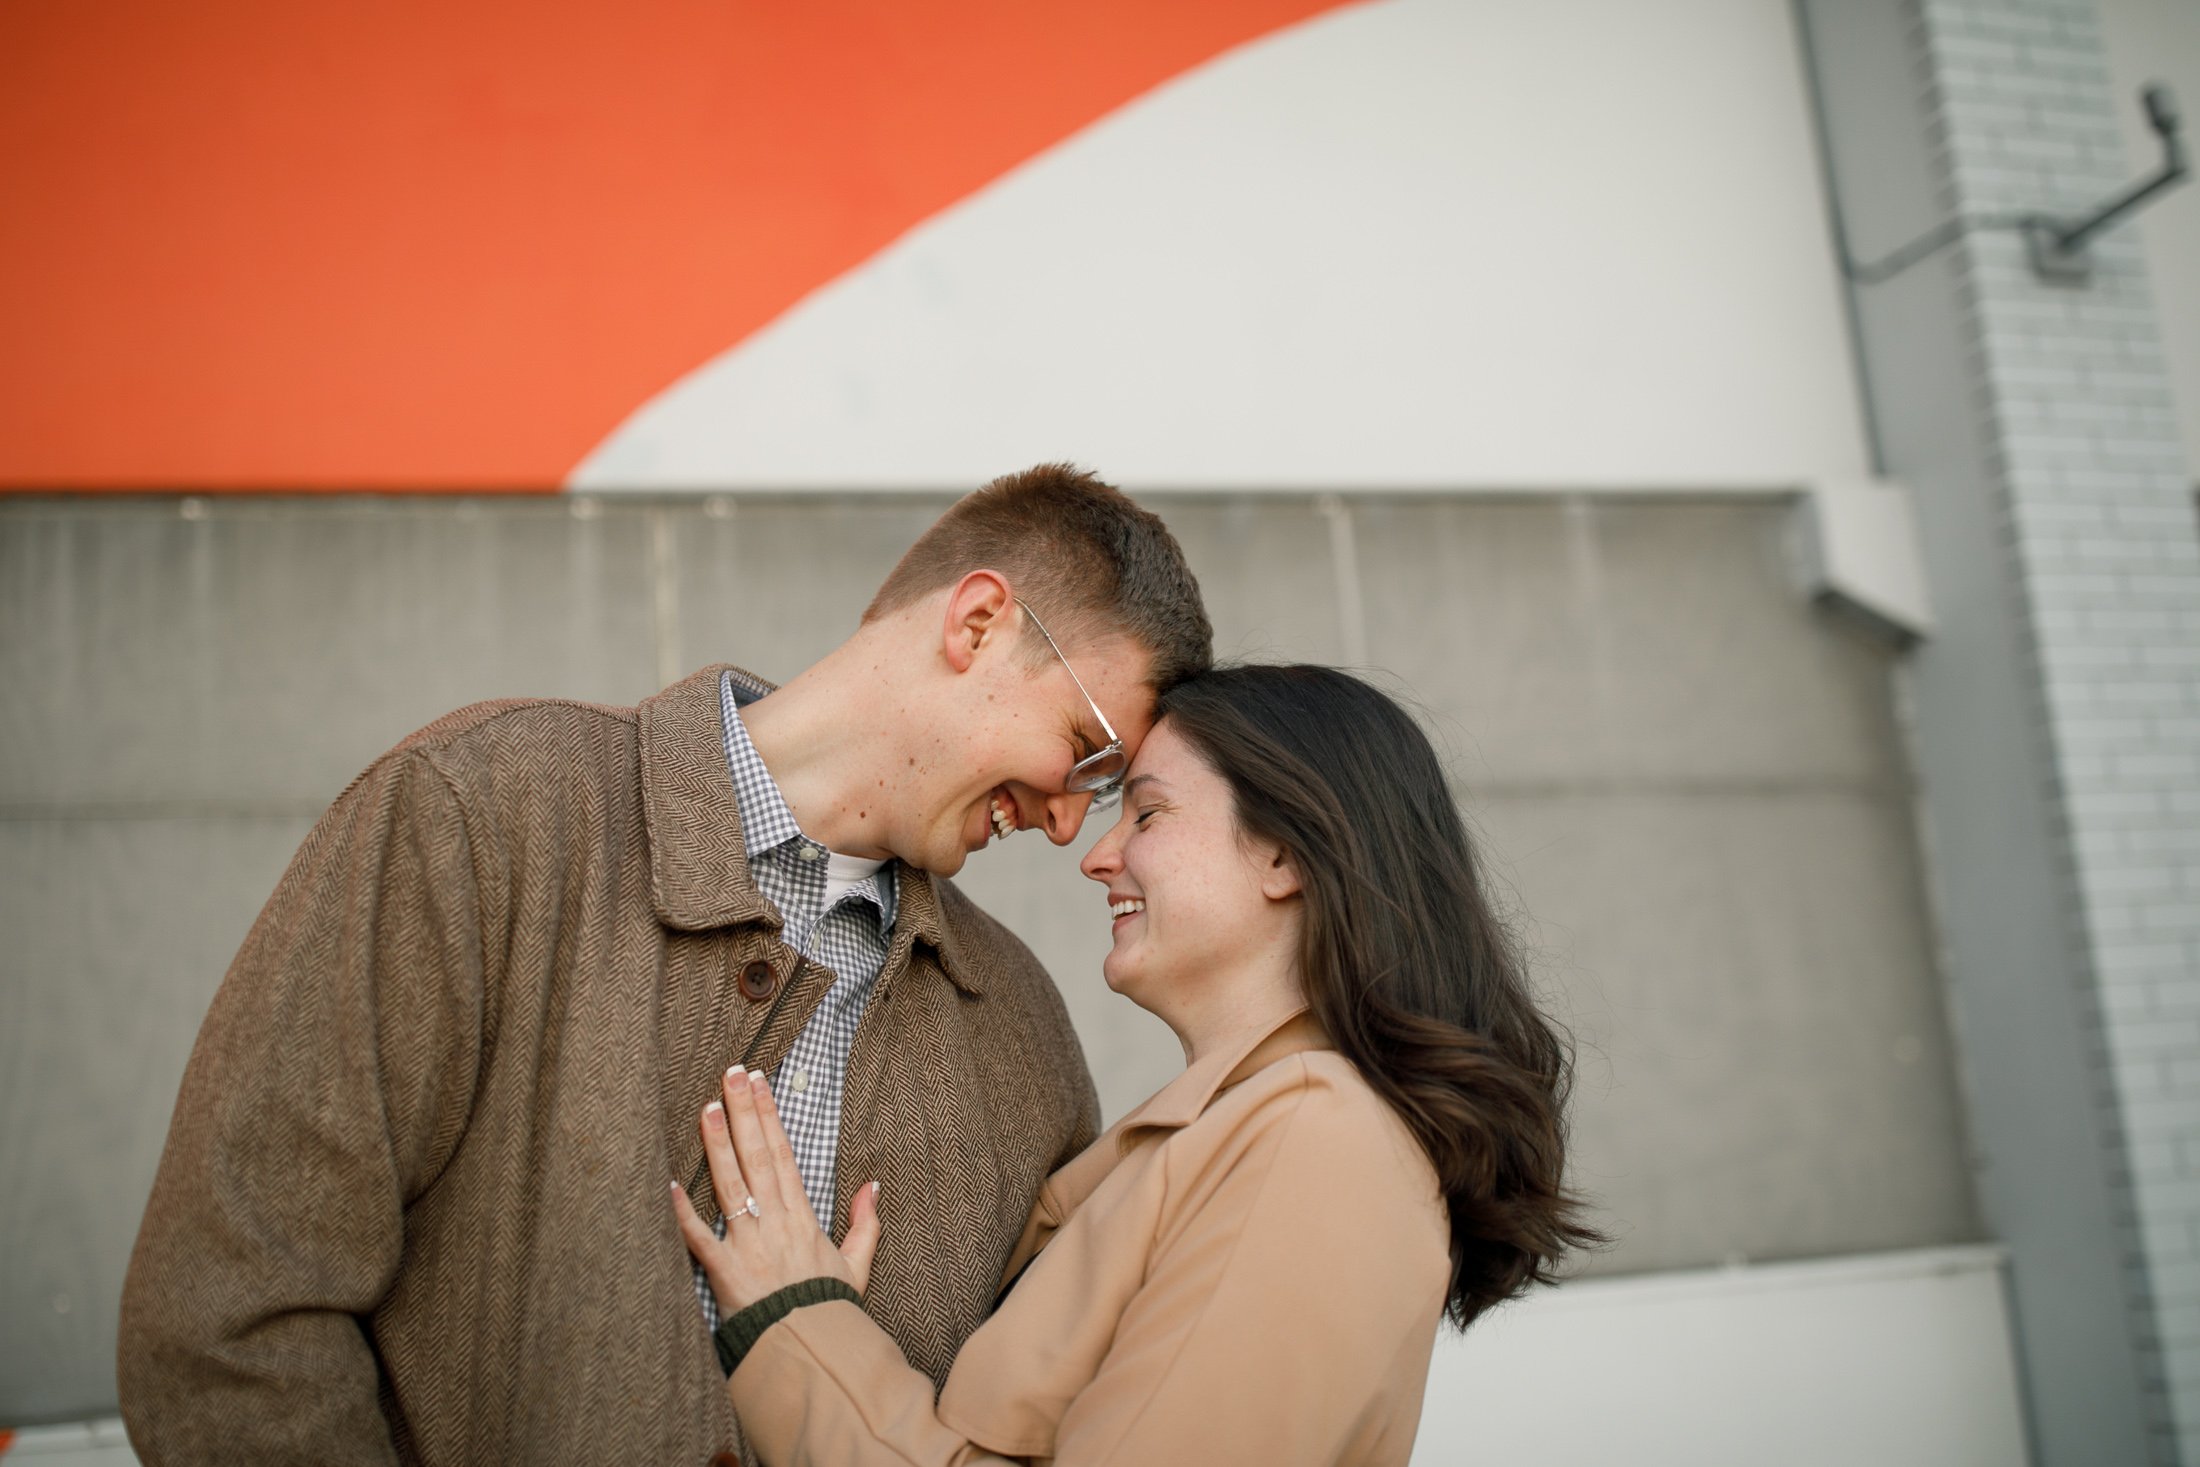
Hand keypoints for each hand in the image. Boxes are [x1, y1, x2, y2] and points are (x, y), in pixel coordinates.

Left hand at [670, 1065, 881, 1315]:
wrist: (809, 1350)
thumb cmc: (827, 1308)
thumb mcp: (857, 1264)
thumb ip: (865, 1223)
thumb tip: (872, 1186)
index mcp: (802, 1217)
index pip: (783, 1154)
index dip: (770, 1116)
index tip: (760, 1082)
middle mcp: (774, 1222)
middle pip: (757, 1157)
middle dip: (744, 1112)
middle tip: (732, 1073)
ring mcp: (748, 1245)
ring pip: (730, 1186)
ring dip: (718, 1144)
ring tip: (707, 1107)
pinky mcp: (724, 1271)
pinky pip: (699, 1240)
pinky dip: (682, 1214)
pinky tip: (669, 1184)